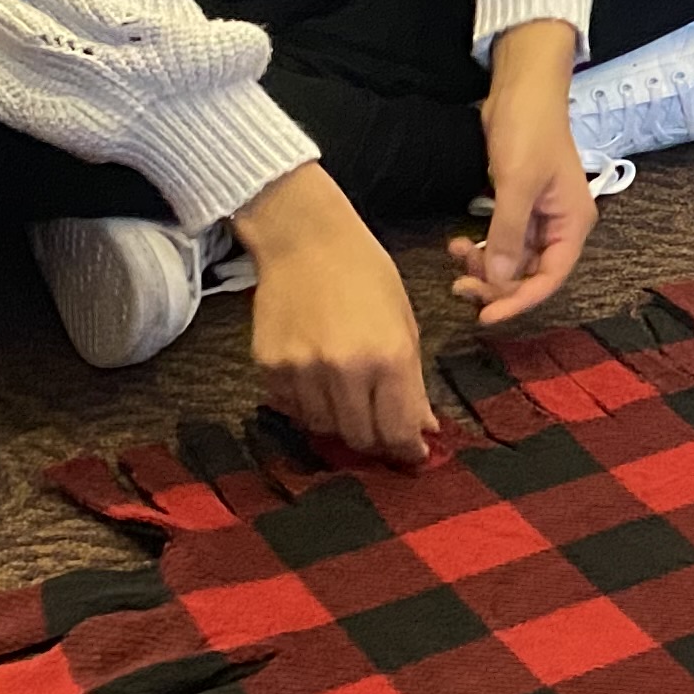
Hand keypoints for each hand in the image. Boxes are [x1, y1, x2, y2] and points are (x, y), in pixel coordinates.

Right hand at [238, 166, 434, 466]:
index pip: (398, 429)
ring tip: (349, 398)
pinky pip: (291, 407)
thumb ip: (413, 381)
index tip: (413, 454)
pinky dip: (307, 405)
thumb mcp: (405, 322)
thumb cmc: (365, 273)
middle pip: (360, 437)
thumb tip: (423, 427)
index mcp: (389, 356)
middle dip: (377, 440)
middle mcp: (345, 369)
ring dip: (340, 423)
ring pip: (323, 427)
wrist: (305, 239)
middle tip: (383, 431)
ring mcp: (302, 370)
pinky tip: (318, 382)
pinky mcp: (270, 366)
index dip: (408, 449)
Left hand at [452, 19, 592, 327]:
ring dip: (485, 266)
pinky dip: (483, 248)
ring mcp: (539, 216)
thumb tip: (500, 280)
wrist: (522, 90)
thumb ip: (509, 235)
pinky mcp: (519, 205)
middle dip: (496, 284)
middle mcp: (560, 225)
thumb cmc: (530, 131)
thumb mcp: (517, 185)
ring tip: (457, 255)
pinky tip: (461, 242)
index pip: (550, 277)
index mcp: (572, 223)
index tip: (486, 316)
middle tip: (460, 287)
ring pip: (513, 260)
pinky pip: (502, 241)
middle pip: (531, 274)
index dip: (519, 300)